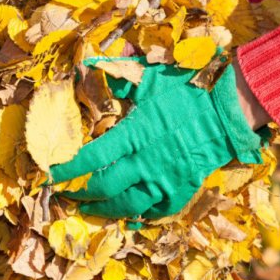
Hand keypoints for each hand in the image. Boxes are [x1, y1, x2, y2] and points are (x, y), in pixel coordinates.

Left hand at [50, 58, 269, 219]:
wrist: (227, 112)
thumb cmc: (187, 92)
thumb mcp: (151, 78)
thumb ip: (118, 74)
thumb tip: (90, 64)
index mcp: (135, 134)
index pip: (92, 157)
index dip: (69, 169)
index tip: (52, 174)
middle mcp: (146, 162)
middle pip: (104, 187)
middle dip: (80, 194)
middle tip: (66, 196)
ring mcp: (164, 180)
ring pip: (127, 206)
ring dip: (104, 210)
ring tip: (88, 210)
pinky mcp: (181, 191)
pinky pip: (156, 212)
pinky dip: (139, 216)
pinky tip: (127, 216)